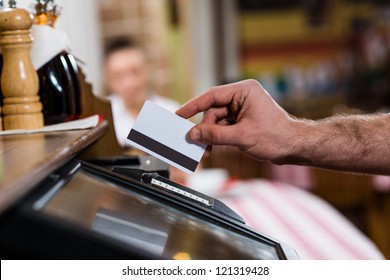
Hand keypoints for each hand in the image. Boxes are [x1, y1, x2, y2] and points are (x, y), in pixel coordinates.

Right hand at [176, 79, 298, 161]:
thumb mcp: (241, 137)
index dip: (193, 106)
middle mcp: (242, 96)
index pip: (212, 96)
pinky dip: (217, 137)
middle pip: (213, 110)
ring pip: (216, 120)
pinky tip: (212, 147)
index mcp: (244, 91)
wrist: (294, 147)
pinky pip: (223, 126)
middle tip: (195, 142)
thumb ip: (215, 135)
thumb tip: (194, 134)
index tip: (179, 114)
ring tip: (205, 150)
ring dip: (210, 135)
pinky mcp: (242, 119)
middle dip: (204, 128)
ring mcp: (242, 108)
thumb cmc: (276, 137)